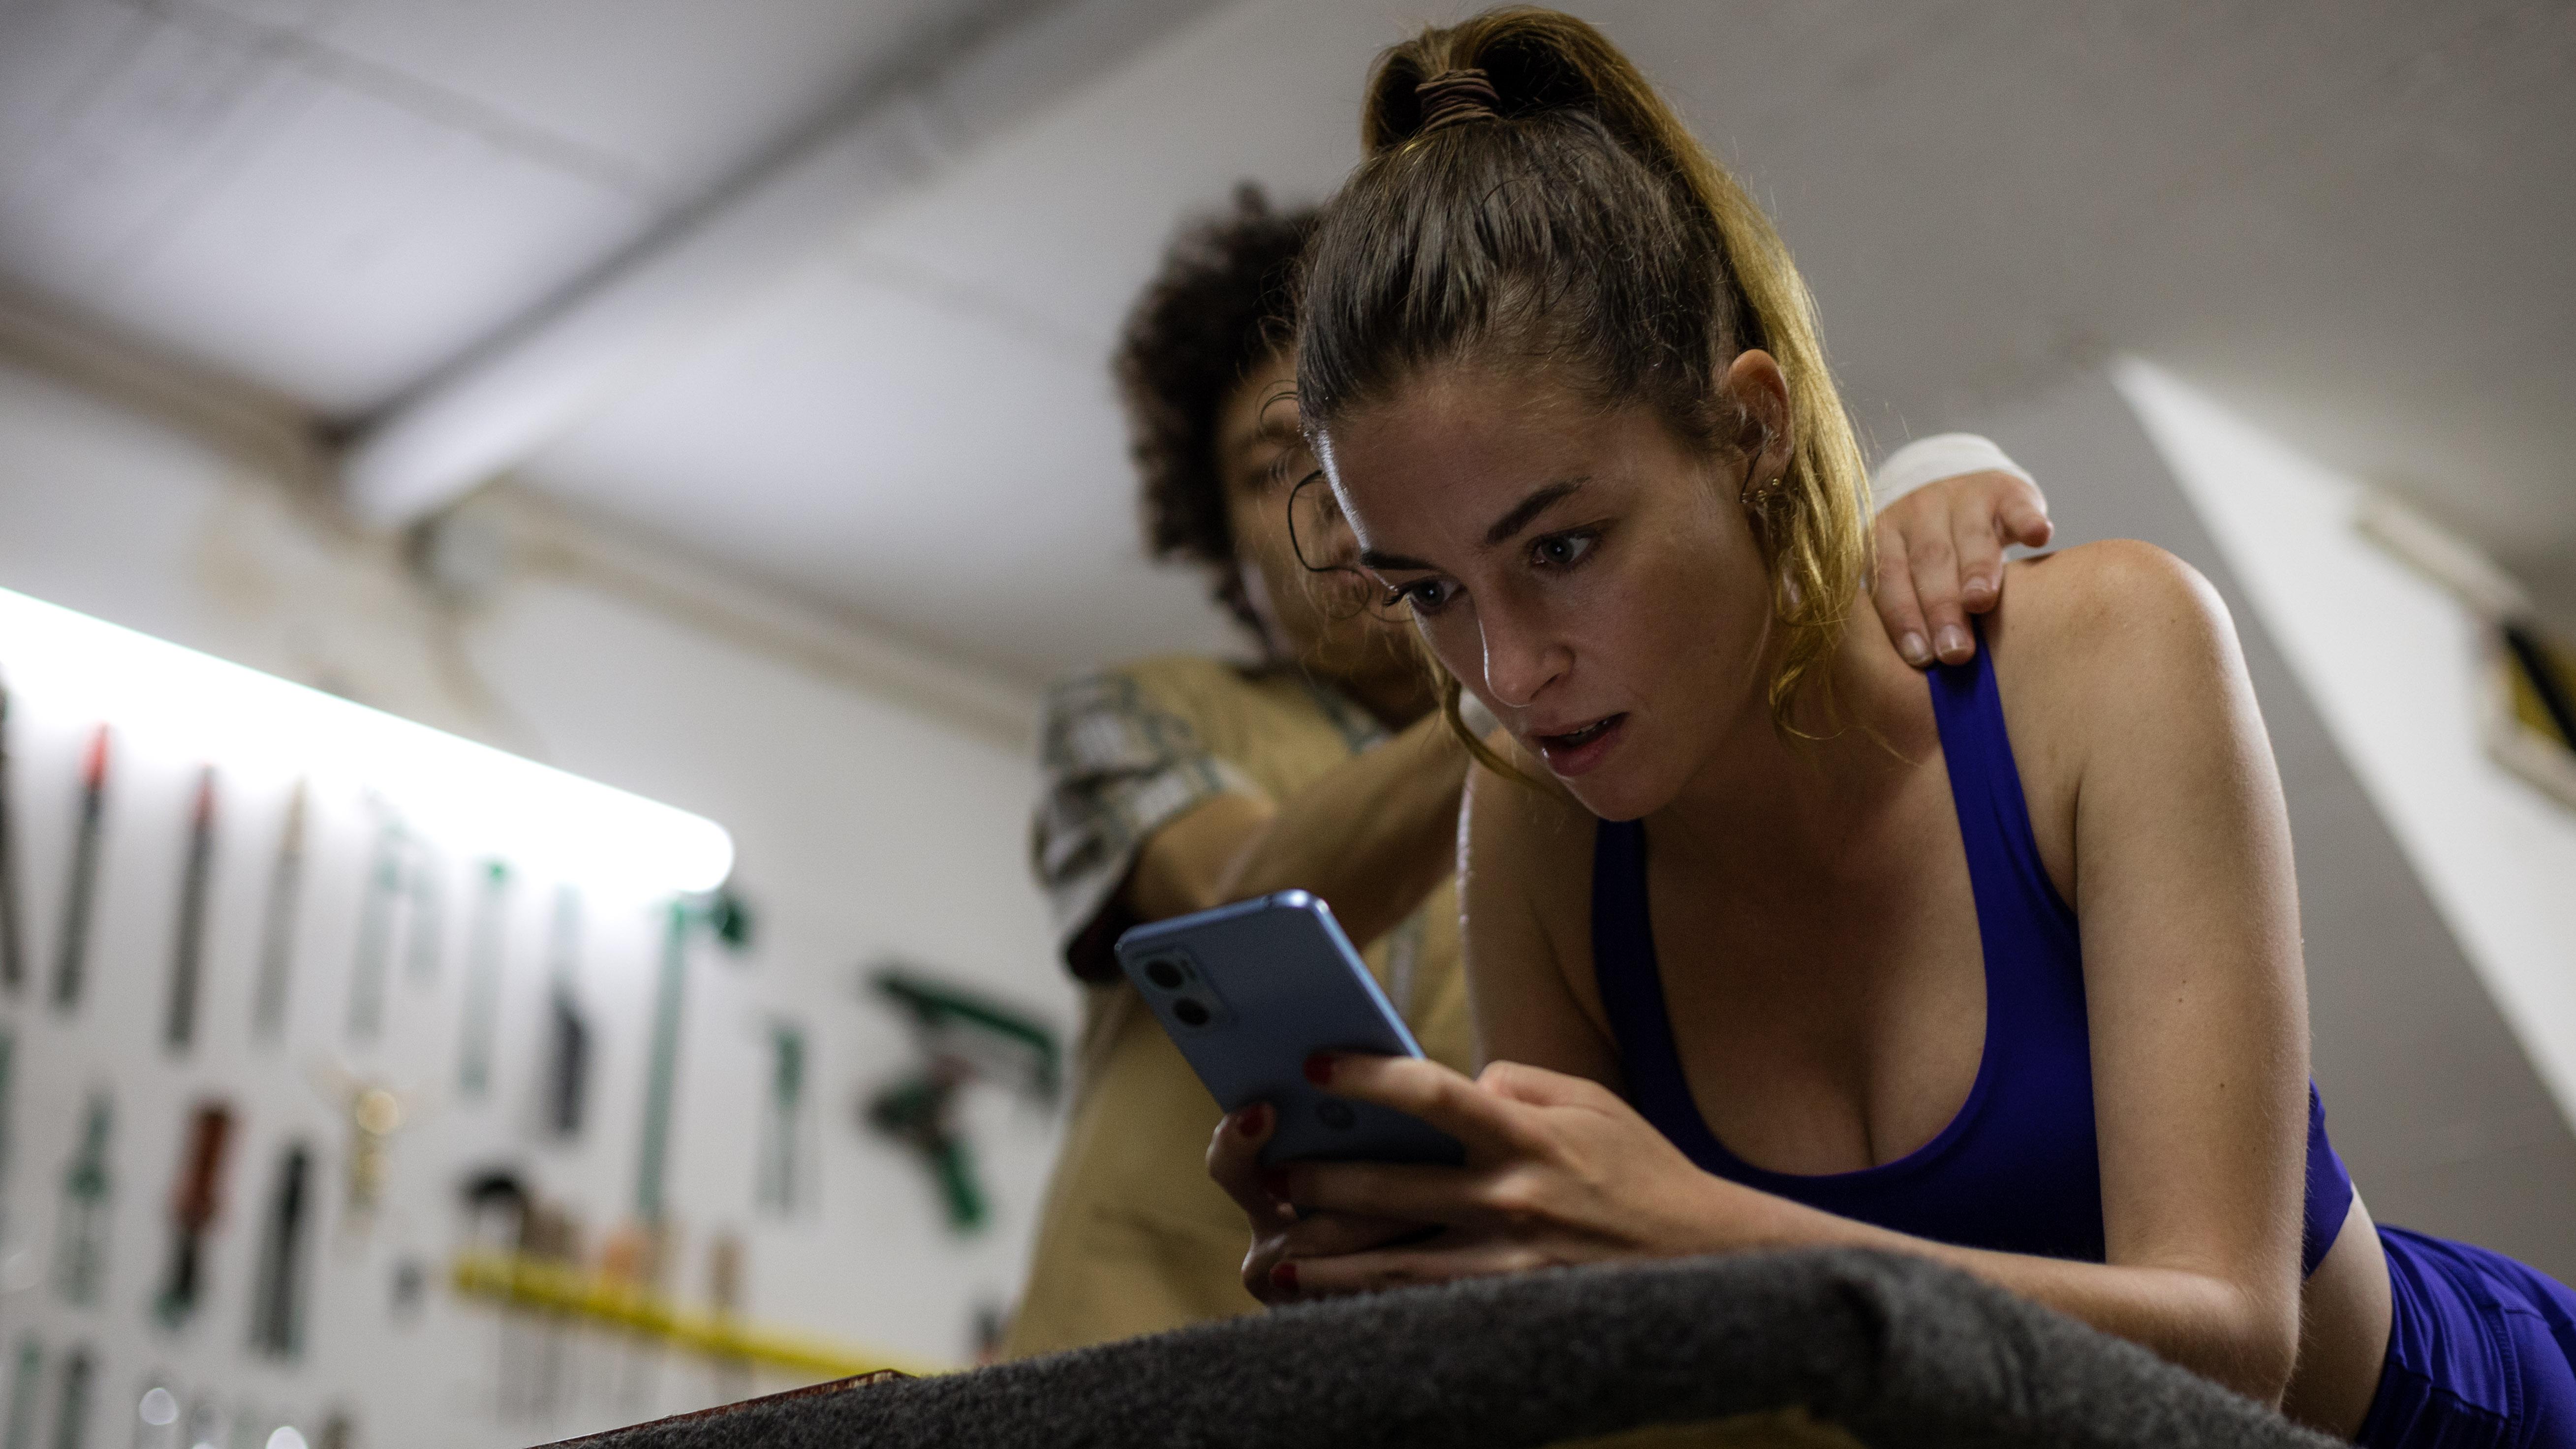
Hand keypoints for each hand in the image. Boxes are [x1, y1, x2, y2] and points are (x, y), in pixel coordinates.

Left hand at [1216, 1055, 1771, 1303]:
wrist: (1708, 1257)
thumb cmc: (1642, 1170)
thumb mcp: (1592, 1102)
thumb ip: (1520, 1083)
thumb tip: (1464, 1080)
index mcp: (1526, 1134)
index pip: (1432, 1093)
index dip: (1367, 1074)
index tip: (1316, 1064)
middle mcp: (1511, 1196)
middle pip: (1393, 1185)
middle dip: (1323, 1178)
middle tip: (1273, 1171)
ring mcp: (1509, 1258)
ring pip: (1397, 1263)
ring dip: (1331, 1258)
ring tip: (1278, 1255)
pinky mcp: (1514, 1302)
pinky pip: (1430, 1308)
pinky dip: (1378, 1307)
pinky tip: (1336, 1308)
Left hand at [1873, 470, 2053, 666]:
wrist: (1965, 497)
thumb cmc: (1934, 560)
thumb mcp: (1908, 577)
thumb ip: (1909, 612)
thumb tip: (1915, 676)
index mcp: (1885, 537)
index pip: (1890, 580)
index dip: (1903, 618)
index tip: (1920, 658)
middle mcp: (1919, 512)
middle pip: (1928, 562)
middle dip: (1941, 608)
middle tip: (1954, 650)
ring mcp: (1962, 497)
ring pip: (1969, 536)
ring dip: (1975, 571)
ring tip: (1981, 603)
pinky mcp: (2005, 490)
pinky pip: (2017, 506)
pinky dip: (2028, 520)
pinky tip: (2039, 537)